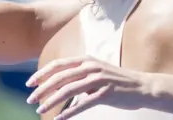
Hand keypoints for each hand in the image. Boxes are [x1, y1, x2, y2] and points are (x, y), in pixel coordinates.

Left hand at [26, 56, 153, 119]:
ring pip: (68, 90)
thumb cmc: (117, 81)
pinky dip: (69, 113)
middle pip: (60, 77)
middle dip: (42, 89)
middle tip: (30, 99)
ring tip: (40, 110)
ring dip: (51, 101)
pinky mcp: (106, 93)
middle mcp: (91, 66)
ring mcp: (99, 79)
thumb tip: (58, 87)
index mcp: (87, 59)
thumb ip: (79, 77)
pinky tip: (59, 119)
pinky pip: (82, 104)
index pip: (59, 64)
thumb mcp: (96, 73)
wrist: (142, 87)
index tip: (30, 84)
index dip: (42, 73)